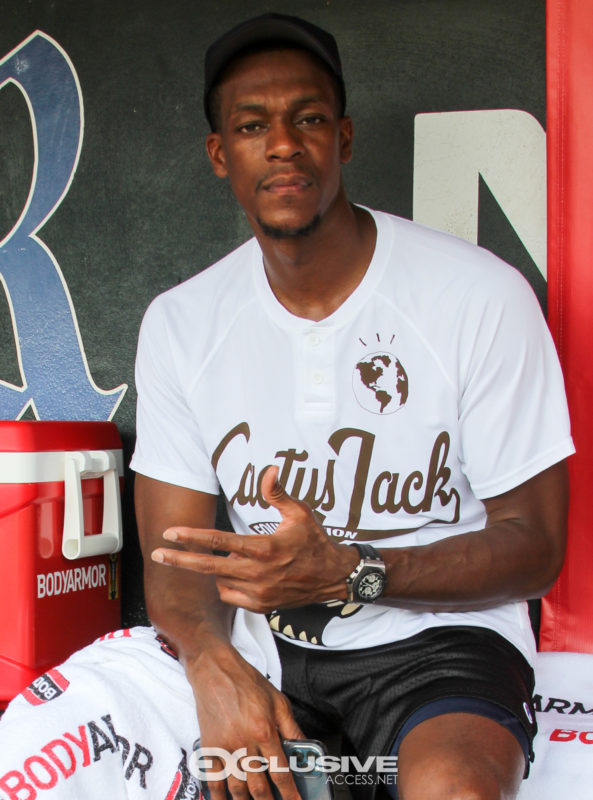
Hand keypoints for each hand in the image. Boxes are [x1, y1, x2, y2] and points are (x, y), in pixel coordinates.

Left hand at [151, 466, 358, 611]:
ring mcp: (259, 593)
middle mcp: (258, 573)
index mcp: (264, 548)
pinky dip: (228, 585)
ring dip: (217, 569)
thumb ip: (278, 493)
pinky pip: (231, 596)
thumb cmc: (315, 541)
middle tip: (157, 554)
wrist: (332, 577)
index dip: (192, 537)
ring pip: (220, 581)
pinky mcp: (261, 607)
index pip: (219, 541)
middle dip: (180, 560)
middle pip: (208, 567)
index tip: (171, 533)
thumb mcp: (300, 513)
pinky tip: (241, 574)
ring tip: (235, 558)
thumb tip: (269, 469)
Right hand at [188, 640, 303, 799]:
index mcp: (265, 731)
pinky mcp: (208, 747)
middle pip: (259, 787)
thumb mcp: (278, 701)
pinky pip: (213, 780)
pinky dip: (219, 796)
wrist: (214, 670)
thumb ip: (292, 728)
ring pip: (237, 788)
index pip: (281, 772)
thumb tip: (306, 748)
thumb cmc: (247, 681)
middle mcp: (244, 743)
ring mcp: (224, 747)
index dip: (290, 794)